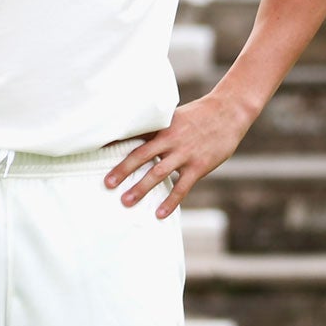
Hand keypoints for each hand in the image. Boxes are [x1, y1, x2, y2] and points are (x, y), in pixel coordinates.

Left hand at [105, 91, 255, 218]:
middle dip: (123, 171)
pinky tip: (159, 214)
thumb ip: (159, 129)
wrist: (228, 112)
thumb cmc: (199, 115)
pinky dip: (170, 201)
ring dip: (141, 188)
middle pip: (141, 156)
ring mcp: (184, 153)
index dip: (116, 144)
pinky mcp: (198, 166)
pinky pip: (181, 187)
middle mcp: (169, 139)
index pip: (134, 135)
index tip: (97, 152)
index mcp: (162, 126)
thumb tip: (140, 139)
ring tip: (126, 201)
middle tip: (107, 184)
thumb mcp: (176, 116)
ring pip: (158, 173)